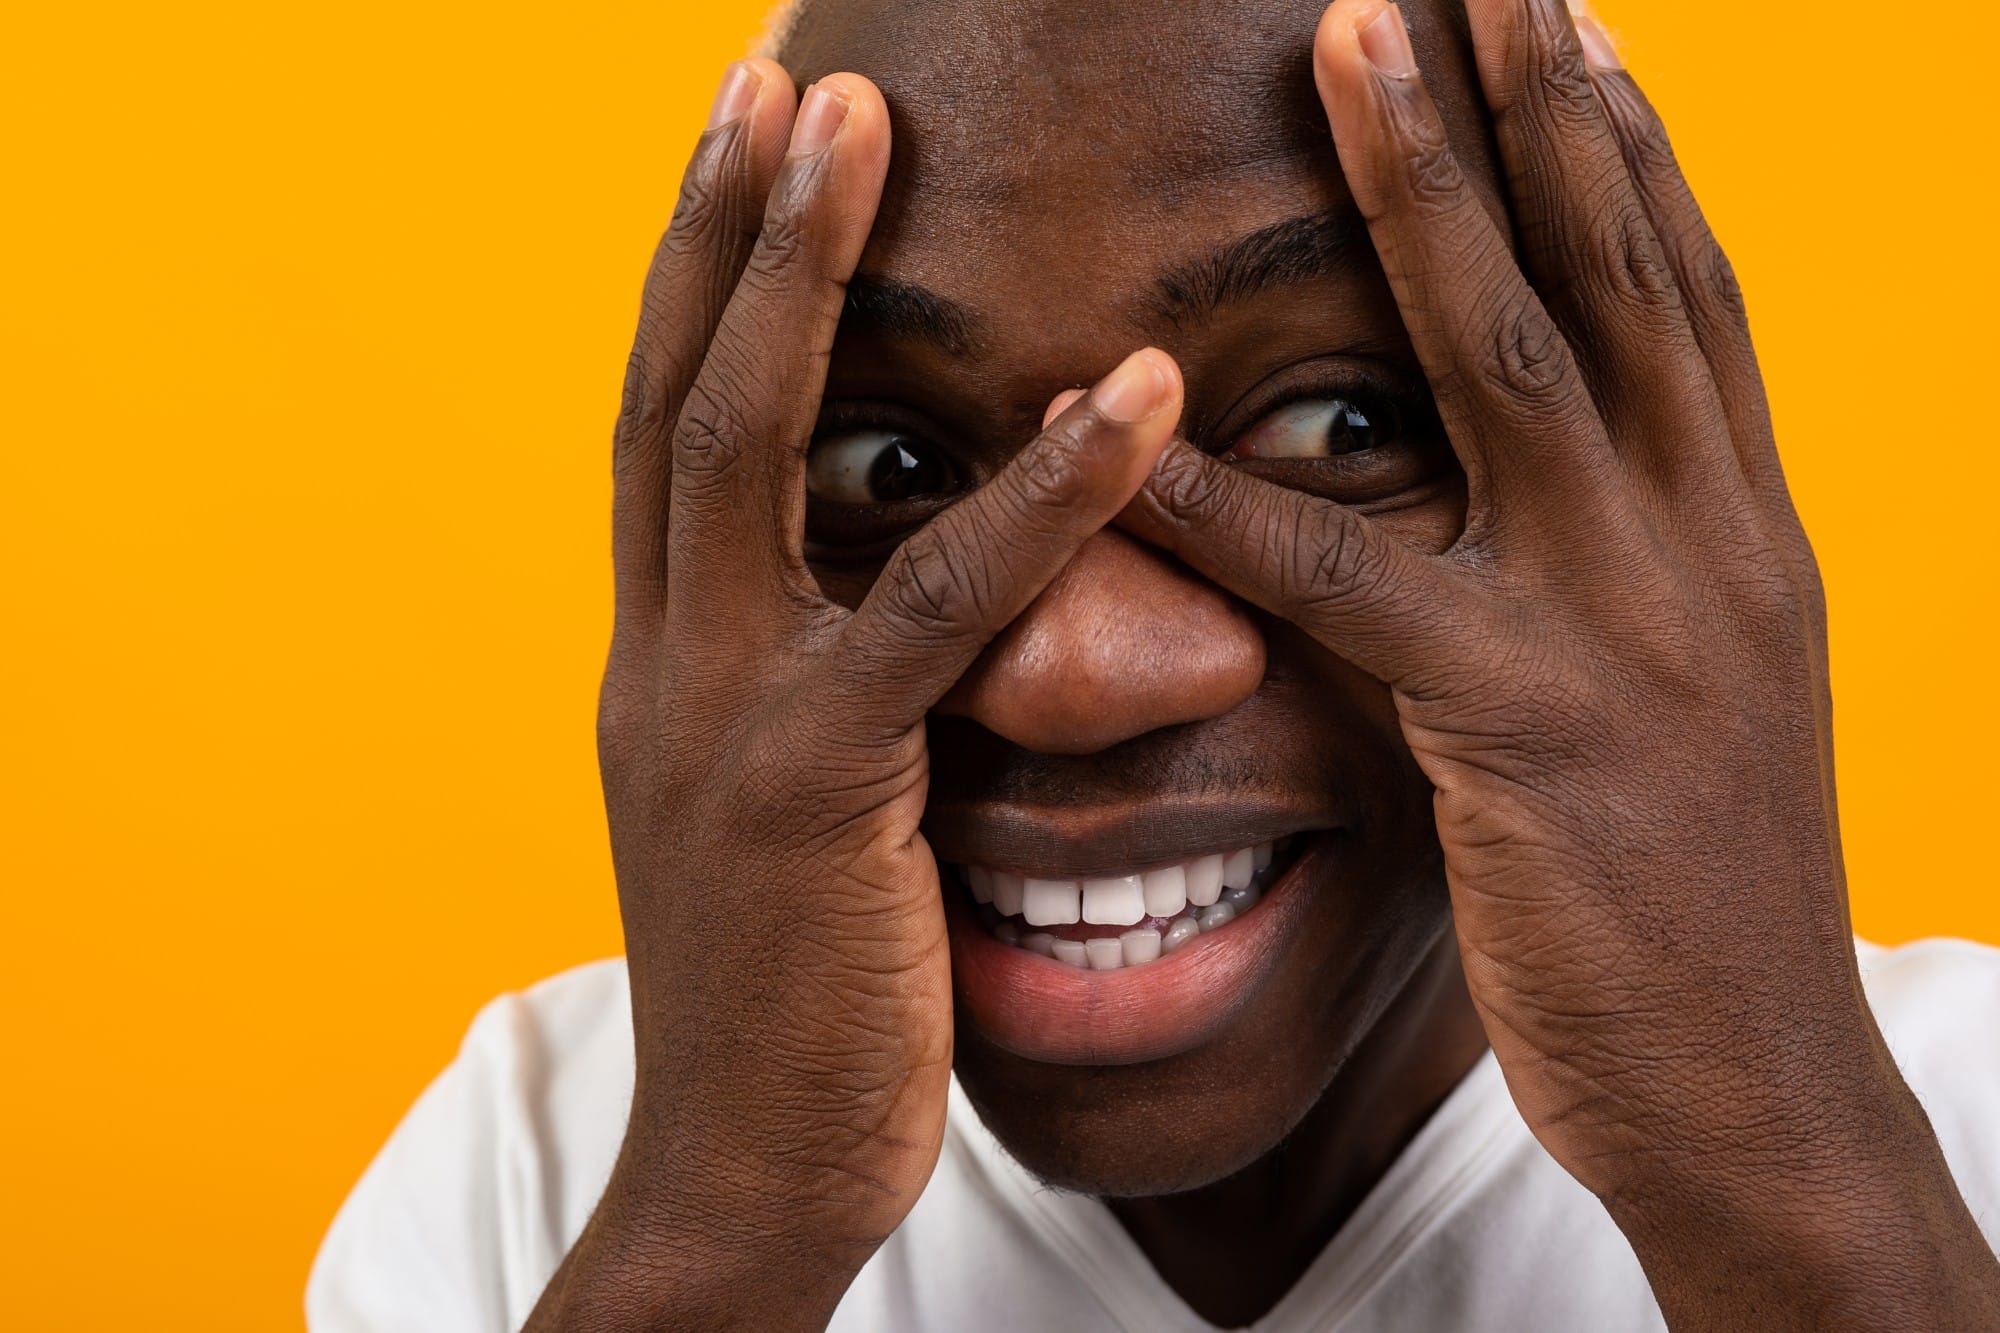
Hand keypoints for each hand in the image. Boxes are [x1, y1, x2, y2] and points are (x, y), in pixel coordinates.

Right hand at [528, 63, 1183, 1330]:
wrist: (747, 1177)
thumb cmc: (804, 993)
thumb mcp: (799, 809)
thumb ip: (835, 687)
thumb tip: (915, 594)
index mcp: (664, 660)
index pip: (667, 427)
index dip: (695, 279)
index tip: (745, 145)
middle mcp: (660, 661)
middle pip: (672, 392)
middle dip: (717, 224)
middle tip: (777, 76)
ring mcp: (714, 720)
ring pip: (743, 453)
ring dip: (798, 280)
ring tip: (860, 128)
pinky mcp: (806, 795)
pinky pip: (927, 614)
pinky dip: (1032, 499)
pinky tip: (1126, 397)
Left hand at [1122, 0, 1999, 1324]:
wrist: (1759, 1101)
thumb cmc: (1695, 914)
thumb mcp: (1693, 712)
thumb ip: (1630, 587)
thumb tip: (1560, 496)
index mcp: (1748, 537)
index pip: (1691, 292)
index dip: (1629, 143)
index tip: (1564, 18)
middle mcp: (1711, 546)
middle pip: (1621, 268)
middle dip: (1539, 98)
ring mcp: (1631, 628)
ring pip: (1521, 358)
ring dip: (1434, 188)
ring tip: (1354, 44)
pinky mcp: (1528, 733)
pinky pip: (1357, 584)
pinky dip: (1246, 496)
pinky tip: (1150, 412)